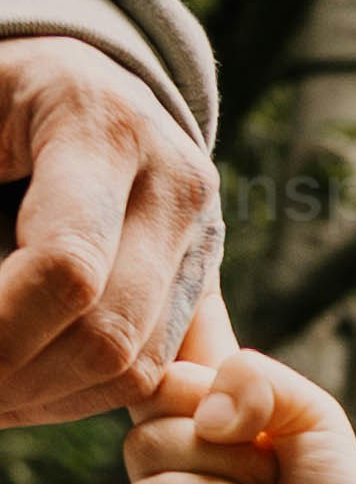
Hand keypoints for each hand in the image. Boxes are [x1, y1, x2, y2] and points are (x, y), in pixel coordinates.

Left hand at [0, 38, 220, 419]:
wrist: (76, 83)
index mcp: (104, 125)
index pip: (67, 266)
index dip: (3, 329)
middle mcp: (174, 180)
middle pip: (111, 331)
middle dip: (21, 379)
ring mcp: (201, 235)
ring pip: (137, 366)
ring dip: (48, 401)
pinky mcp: (206, 281)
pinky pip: (155, 372)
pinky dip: (82, 398)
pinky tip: (24, 394)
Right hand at [119, 342, 355, 483]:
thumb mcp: (312, 415)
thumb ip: (254, 375)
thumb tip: (204, 419)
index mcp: (195, 426)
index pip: (151, 384)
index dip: (193, 391)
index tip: (246, 419)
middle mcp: (167, 473)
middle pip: (144, 439)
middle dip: (223, 460)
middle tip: (268, 483)